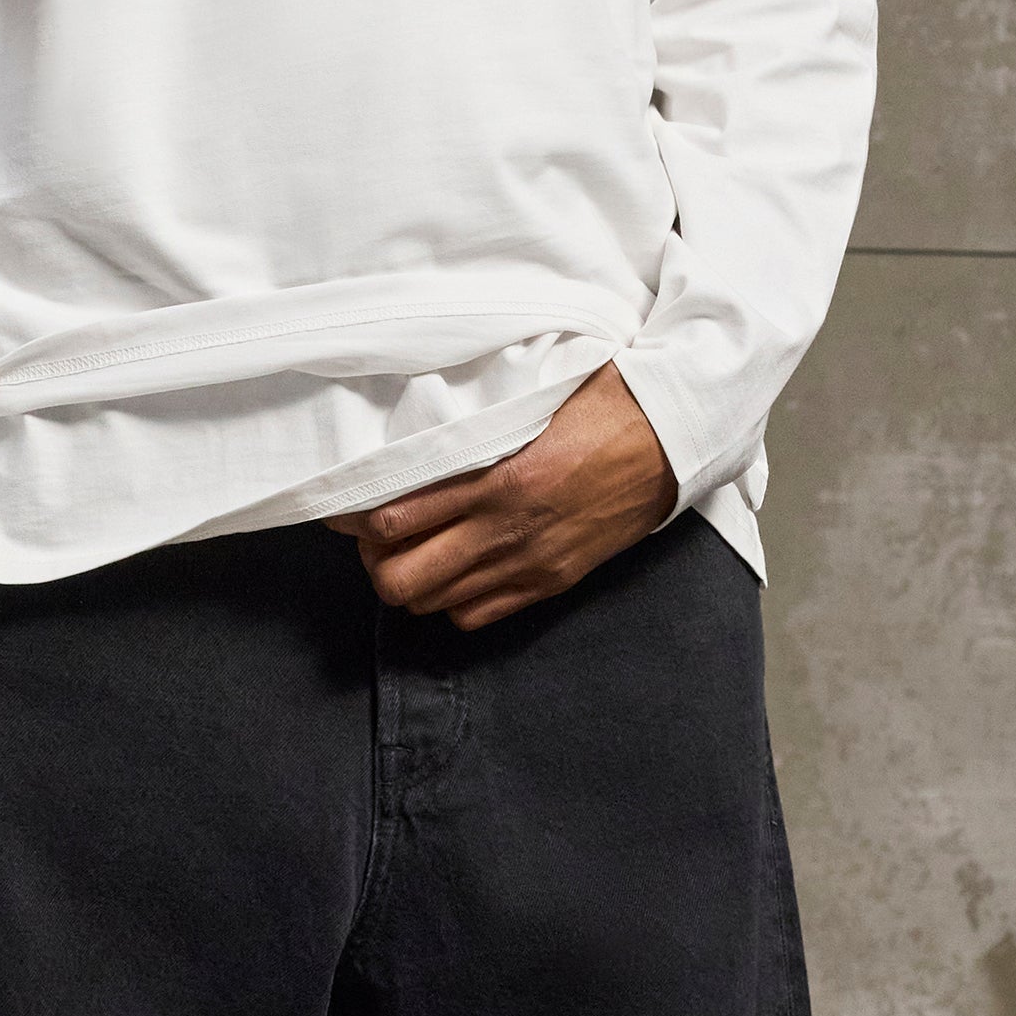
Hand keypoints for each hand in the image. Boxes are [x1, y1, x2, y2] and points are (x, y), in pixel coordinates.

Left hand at [326, 362, 678, 629]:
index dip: (356, 517)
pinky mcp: (551, 582)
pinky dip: (452, 599)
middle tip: (374, 533)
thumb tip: (417, 434)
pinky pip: (476, 615)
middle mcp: (507, 529)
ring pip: (433, 602)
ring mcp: (529, 563)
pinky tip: (453, 569)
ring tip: (409, 551)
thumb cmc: (604, 401)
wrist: (673, 436)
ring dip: (410, 580)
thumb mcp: (531, 400)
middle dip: (375, 558)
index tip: (342, 504)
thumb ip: (476, 425)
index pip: (398, 516)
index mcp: (499, 477)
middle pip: (402, 577)